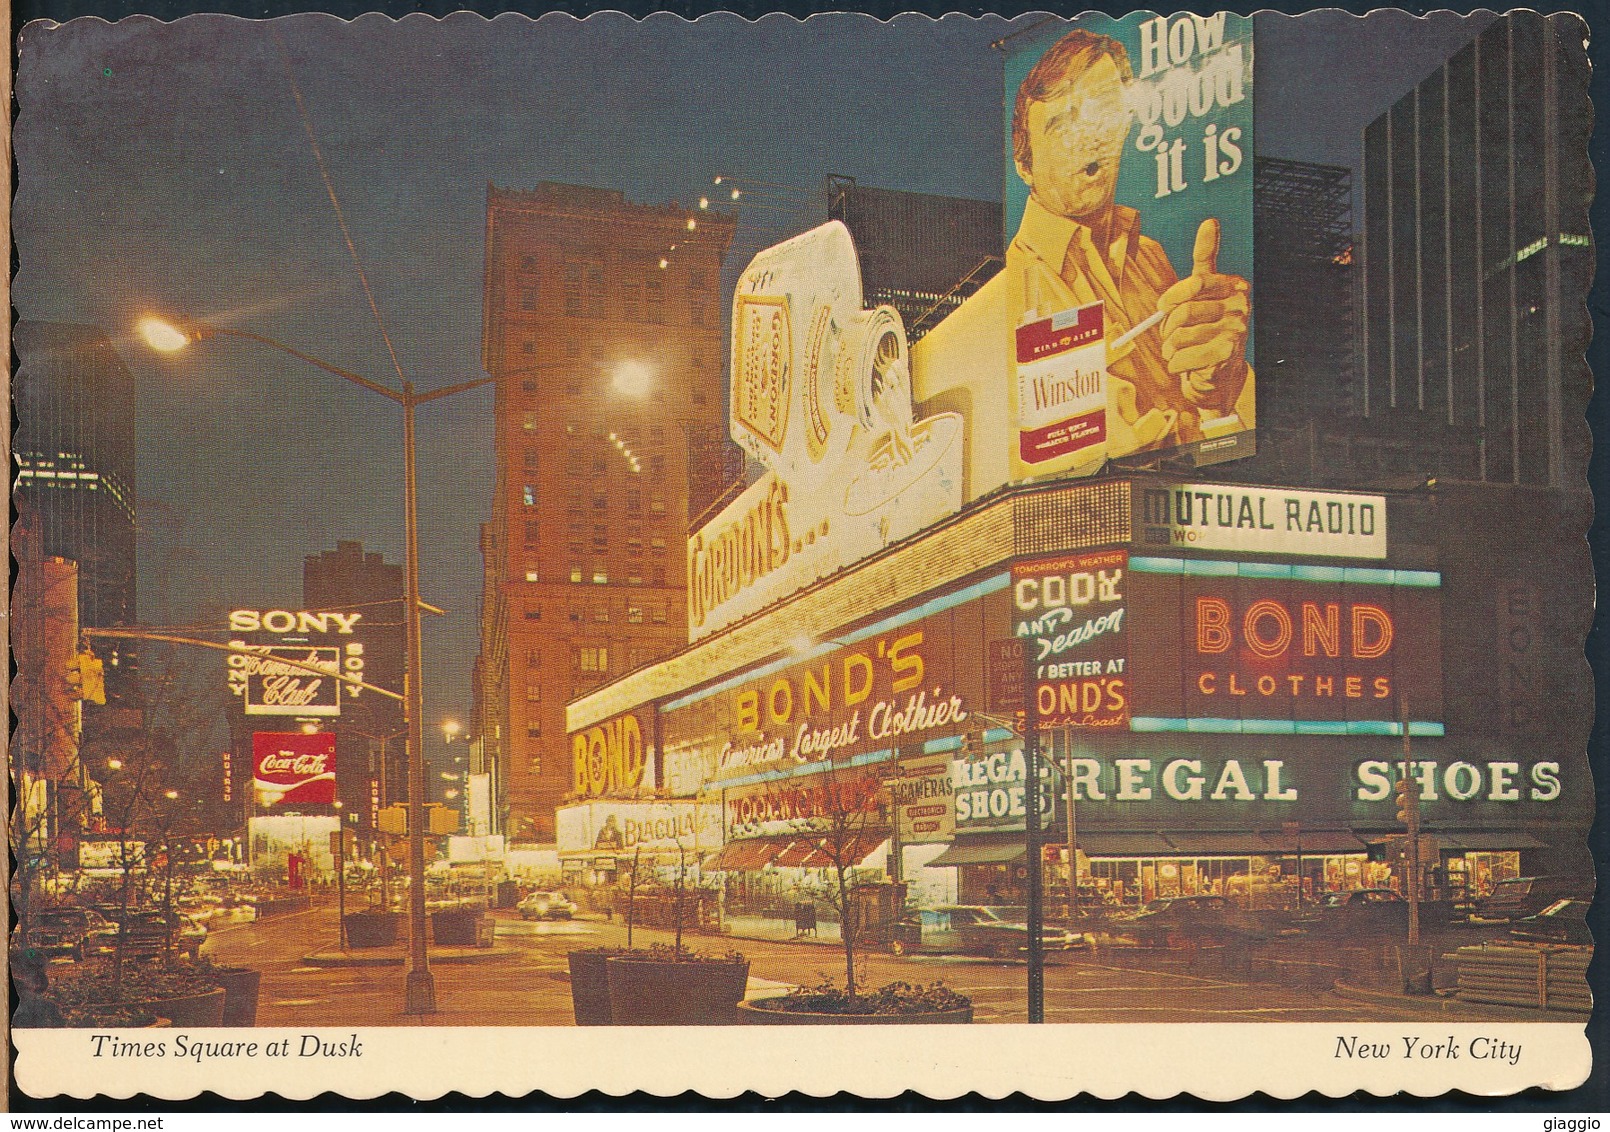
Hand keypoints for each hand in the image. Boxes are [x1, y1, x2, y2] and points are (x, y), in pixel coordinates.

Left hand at [1157, 219, 1249, 412]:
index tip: (1162, 306)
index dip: (1172, 296)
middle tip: (1168, 336)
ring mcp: (1236, 331)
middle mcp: (1240, 306)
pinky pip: (1184, 358)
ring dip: (1169, 349)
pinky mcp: (1227, 355)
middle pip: (1184, 313)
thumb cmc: (1202, 327)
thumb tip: (1211, 221)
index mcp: (1233, 286)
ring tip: (1176, 352)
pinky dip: (1175, 365)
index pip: (1196, 282)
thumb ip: (1205, 257)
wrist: (1215, 372)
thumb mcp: (1201, 292)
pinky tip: (1183, 365)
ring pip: (1181, 337)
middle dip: (1167, 328)